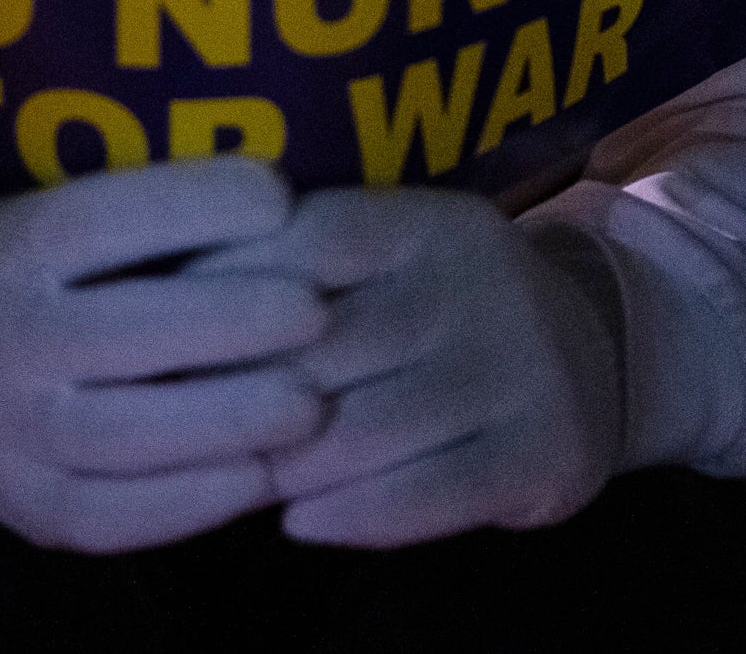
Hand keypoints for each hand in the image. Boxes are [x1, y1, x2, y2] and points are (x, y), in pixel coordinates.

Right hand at [0, 156, 331, 554]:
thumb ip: (140, 211)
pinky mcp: (26, 508)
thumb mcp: (51, 208)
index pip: (106, 217)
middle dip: (239, 320)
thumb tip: (276, 192)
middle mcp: (0, 339)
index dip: (199, 203)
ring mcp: (5, 434)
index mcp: (9, 247)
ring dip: (235, 420)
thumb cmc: (32, 266)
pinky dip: (198, 501)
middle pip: (132, 330)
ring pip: (133, 435)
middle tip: (319, 313)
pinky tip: (262, 474)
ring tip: (313, 404)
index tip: (281, 194)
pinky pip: (120, 516)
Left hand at [194, 186, 624, 547]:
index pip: (311, 236)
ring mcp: (522, 368)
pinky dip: (352, 517)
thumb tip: (162, 307)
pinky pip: (430, 495)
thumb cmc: (440, 312)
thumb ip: (299, 272)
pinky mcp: (546, 451)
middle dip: (239, 391)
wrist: (589, 362)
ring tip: (231, 478)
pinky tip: (301, 523)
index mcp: (428, 221)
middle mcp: (481, 282)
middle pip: (328, 343)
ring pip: (368, 430)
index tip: (156, 326)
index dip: (225, 283)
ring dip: (285, 466)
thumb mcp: (390, 262)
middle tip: (168, 425)